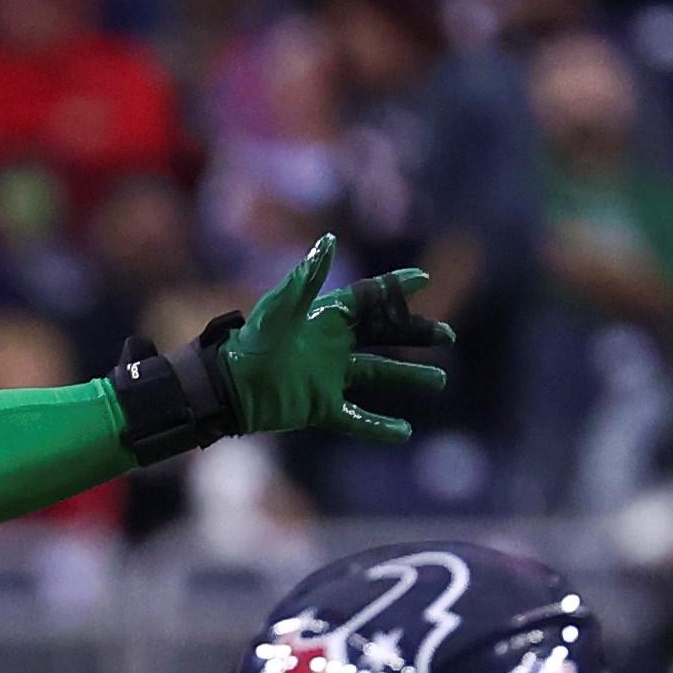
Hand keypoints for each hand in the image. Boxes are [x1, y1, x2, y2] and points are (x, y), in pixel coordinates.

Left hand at [218, 232, 454, 444]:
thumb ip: (307, 279)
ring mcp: (327, 378)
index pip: (368, 300)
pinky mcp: (319, 407)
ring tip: (439, 381)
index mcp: (324, 319)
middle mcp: (331, 346)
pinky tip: (403, 432)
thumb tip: (328, 240)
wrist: (225, 389)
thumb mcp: (280, 310)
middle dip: (414, 335)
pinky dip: (378, 427)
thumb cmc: (250, 344)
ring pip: (377, 375)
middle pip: (383, 336)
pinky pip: (355, 418)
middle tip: (447, 337)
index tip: (422, 280)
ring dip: (408, 377)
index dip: (394, 290)